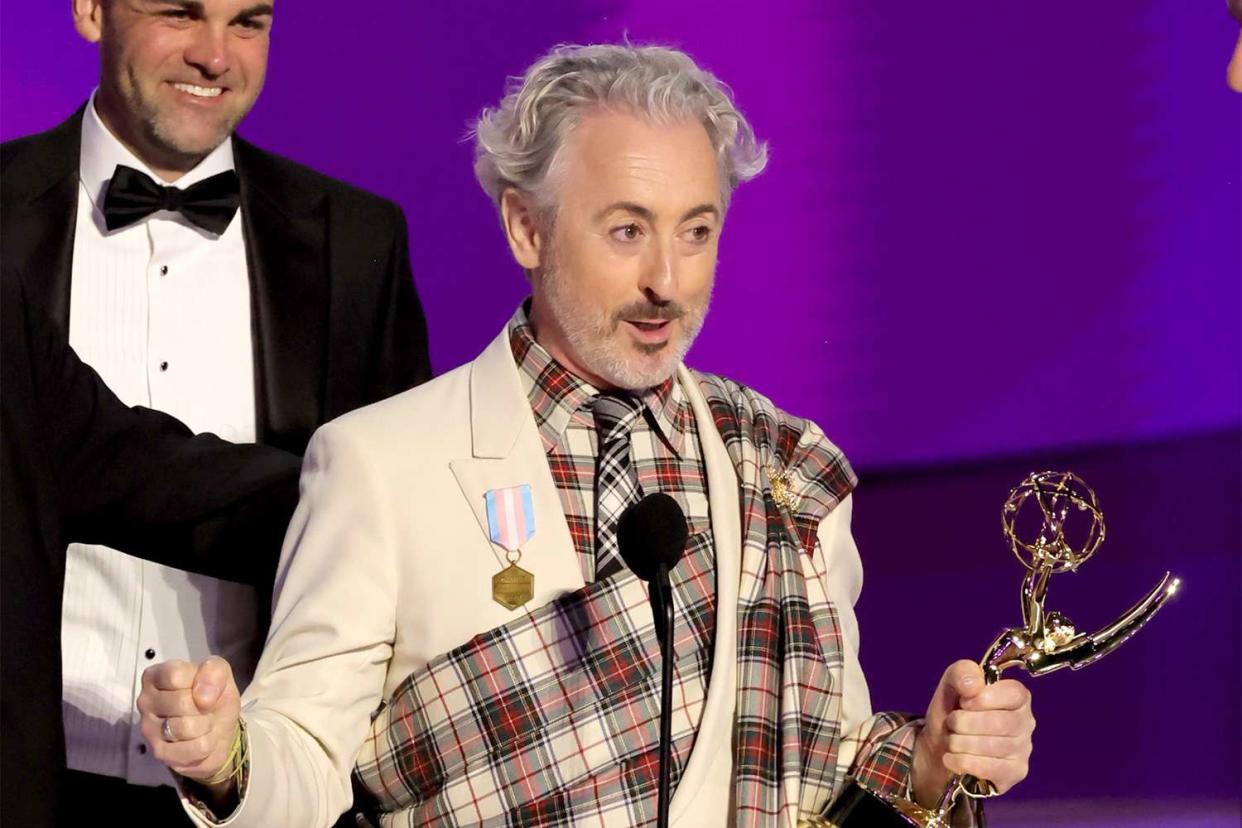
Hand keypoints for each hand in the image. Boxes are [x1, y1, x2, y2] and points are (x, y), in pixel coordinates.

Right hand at [137, 656, 240, 785]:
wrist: (219, 730)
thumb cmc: (213, 697)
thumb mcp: (220, 674)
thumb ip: (214, 672)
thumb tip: (203, 697)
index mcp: (155, 676)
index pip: (175, 675)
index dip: (200, 682)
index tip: (205, 687)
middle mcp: (145, 701)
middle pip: (181, 702)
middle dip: (204, 706)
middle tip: (206, 708)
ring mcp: (149, 729)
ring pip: (187, 727)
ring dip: (207, 725)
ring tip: (204, 723)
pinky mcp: (160, 753)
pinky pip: (196, 747)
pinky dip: (208, 743)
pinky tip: (202, 738)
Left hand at [911, 660, 1034, 807]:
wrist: (939, 748)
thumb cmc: (952, 712)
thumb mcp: (950, 685)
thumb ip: (961, 673)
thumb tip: (974, 684)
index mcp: (1016, 696)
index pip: (1014, 694)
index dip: (985, 698)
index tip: (964, 702)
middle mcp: (1025, 722)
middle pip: (1001, 723)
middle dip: (965, 723)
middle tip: (951, 723)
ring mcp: (1023, 749)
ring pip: (993, 747)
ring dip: (960, 742)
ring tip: (950, 740)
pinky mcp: (1014, 772)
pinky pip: (990, 769)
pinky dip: (963, 762)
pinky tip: (951, 758)